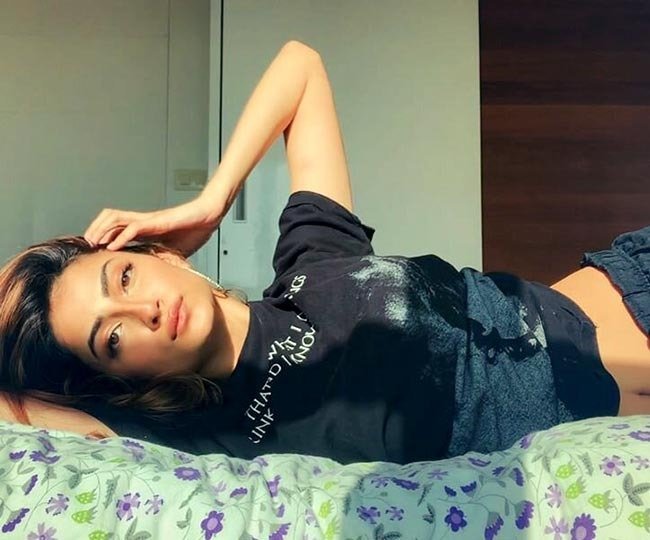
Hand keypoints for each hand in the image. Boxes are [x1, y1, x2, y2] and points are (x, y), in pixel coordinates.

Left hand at [84, 195, 223, 255]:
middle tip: (87, 244)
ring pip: (116, 218)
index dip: (103, 235)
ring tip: (93, 243)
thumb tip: (159, 276)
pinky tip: (112, 246)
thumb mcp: (175, 250)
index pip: (118, 227)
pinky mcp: (157, 222)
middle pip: (110, 218)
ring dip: (102, 230)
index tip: (93, 249)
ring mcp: (149, 220)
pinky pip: (134, 227)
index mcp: (147, 227)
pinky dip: (120, 237)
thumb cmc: (195, 229)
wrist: (209, 216)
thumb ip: (164, 258)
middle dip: (95, 229)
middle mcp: (144, 221)